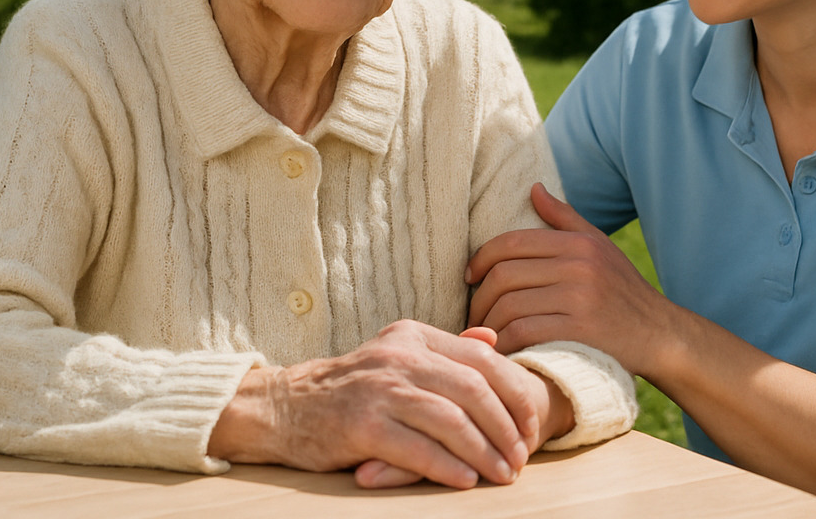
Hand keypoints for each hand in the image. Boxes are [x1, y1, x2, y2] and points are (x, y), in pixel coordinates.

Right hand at [208, 319, 539, 488]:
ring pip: (451, 419)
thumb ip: (445, 349)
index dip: (514, 392)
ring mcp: (379, 389)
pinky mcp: (361, 425)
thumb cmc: (352, 388)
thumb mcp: (397, 354)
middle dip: (506, 426)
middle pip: (473, 389)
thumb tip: (494, 340)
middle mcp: (399, 356)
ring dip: (484, 451)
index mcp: (413, 336)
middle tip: (522, 456)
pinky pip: (417, 448)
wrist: (285, 406)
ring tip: (502, 473)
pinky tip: (466, 480)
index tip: (531, 424)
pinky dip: (448, 466)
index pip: (481, 359)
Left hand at [466, 183, 672, 373]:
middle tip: (473, 314)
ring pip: (509, 306)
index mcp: (578, 242)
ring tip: (484, 334)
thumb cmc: (624, 292)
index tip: (470, 277)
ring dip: (487, 324)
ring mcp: (580, 299)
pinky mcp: (579, 332)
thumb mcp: (600, 247)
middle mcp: (578, 265)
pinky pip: (524, 334)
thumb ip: (565, 218)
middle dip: (479, 298)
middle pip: (504, 275)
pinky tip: (501, 351)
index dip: (480, 259)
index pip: (511, 242)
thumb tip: (534, 188)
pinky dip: (504, 344)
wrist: (661, 335)